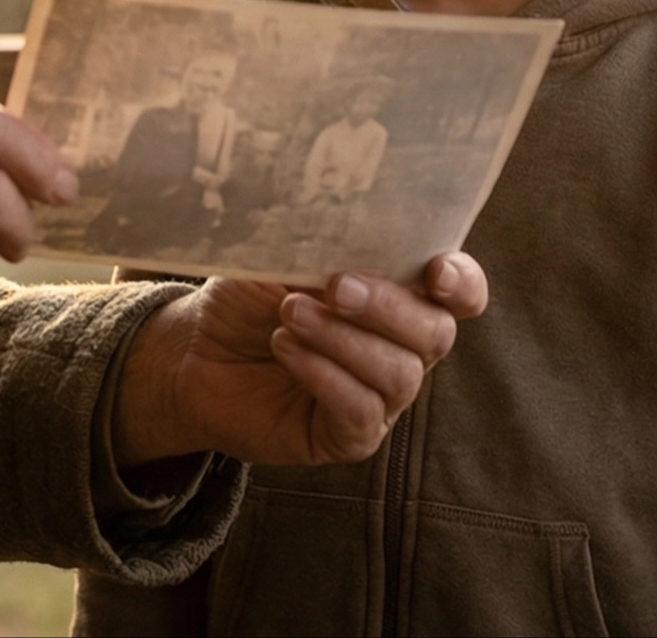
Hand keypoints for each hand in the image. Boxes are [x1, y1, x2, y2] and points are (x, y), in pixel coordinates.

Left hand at [109, 253, 487, 468]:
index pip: (462, 293)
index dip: (463, 283)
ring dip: (343, 340)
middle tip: (333, 285)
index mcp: (401, 294)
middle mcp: (402, 347)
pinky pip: (360, 411)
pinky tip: (287, 350)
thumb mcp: (282, 254)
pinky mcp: (348, 435)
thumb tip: (350, 221)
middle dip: (387, 307)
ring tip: (289, 315)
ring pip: (399, 375)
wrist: (193, 350)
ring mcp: (380, 396)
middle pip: (435, 333)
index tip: (435, 271)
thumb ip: (324, 241)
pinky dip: (325, 375)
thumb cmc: (247, 295)